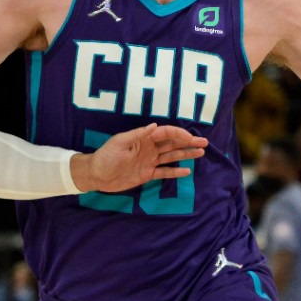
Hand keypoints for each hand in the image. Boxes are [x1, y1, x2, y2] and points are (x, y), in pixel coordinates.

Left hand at [71, 124, 207, 192]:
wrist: (96, 175)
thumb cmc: (106, 156)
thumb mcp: (120, 142)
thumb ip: (138, 134)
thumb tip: (155, 125)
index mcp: (143, 138)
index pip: (165, 134)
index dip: (179, 134)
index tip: (190, 138)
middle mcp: (149, 148)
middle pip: (172, 144)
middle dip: (188, 142)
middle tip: (204, 142)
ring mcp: (149, 161)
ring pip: (171, 156)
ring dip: (185, 154)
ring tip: (200, 152)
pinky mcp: (147, 174)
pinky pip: (164, 172)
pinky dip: (175, 172)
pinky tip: (187, 170)